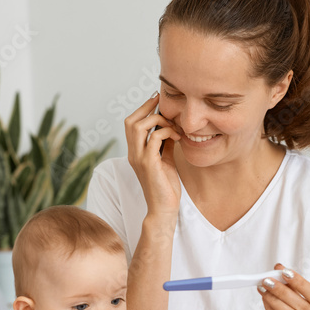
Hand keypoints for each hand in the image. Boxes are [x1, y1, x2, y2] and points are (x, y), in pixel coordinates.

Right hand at [124, 92, 181, 219]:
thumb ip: (164, 144)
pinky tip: (178, 137)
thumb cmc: (165, 187)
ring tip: (173, 125)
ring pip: (139, 127)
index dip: (142, 109)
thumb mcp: (165, 161)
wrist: (163, 208)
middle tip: (162, 102)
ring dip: (158, 120)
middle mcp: (133, 154)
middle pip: (131, 122)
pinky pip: (154, 138)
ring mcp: (139, 159)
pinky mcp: (149, 164)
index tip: (156, 100)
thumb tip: (170, 128)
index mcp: (135, 153)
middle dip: (146, 108)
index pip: (131, 124)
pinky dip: (167, 132)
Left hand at [258, 264, 309, 309]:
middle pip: (302, 306)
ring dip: (274, 300)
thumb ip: (294, 287)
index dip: (300, 283)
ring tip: (264, 289)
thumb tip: (279, 268)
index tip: (285, 272)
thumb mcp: (302, 304)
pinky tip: (265, 301)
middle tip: (268, 280)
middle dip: (283, 290)